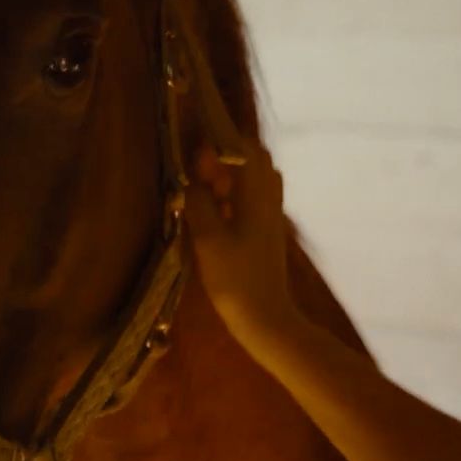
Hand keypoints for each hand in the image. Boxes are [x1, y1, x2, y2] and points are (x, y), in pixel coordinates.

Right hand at [182, 140, 298, 343]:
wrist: (265, 318)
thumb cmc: (235, 279)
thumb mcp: (208, 239)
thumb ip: (197, 202)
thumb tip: (188, 179)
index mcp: (258, 195)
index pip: (246, 147)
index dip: (219, 142)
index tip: (194, 156)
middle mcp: (270, 198)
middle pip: (254, 159)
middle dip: (225, 158)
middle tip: (199, 177)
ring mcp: (272, 215)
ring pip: (255, 179)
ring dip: (230, 178)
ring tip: (205, 195)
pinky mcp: (268, 231)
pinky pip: (254, 198)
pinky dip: (235, 197)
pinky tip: (216, 216)